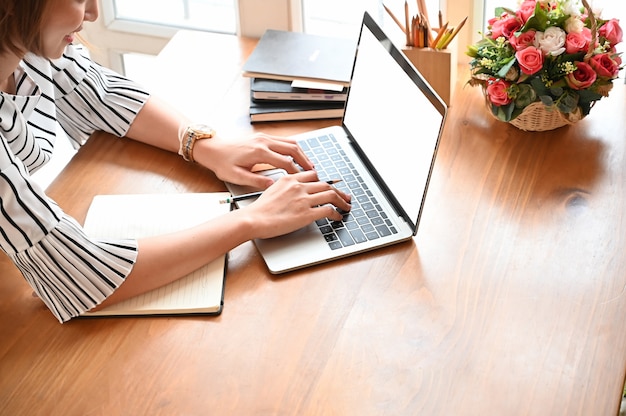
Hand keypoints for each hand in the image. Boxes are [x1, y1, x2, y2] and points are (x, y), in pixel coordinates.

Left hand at [193, 132, 314, 188]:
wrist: (211, 148)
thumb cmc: (221, 163)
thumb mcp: (236, 177)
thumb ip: (256, 181)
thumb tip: (273, 185)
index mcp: (259, 152)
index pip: (285, 162)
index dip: (297, 172)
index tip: (304, 181)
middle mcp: (263, 141)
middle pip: (292, 148)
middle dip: (305, 160)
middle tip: (314, 171)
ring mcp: (263, 137)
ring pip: (290, 142)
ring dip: (301, 153)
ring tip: (308, 164)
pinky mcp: (261, 136)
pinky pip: (283, 140)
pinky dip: (292, 148)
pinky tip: (296, 156)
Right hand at [239, 170, 351, 239]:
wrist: (254, 219)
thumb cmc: (260, 209)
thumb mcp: (272, 190)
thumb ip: (286, 187)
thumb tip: (294, 192)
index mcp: (290, 179)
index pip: (313, 175)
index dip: (324, 181)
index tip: (330, 186)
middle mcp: (299, 186)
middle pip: (326, 184)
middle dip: (338, 191)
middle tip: (345, 196)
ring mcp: (303, 199)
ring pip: (331, 195)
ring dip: (342, 201)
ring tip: (346, 206)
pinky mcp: (306, 213)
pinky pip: (328, 210)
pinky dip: (336, 213)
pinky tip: (338, 217)